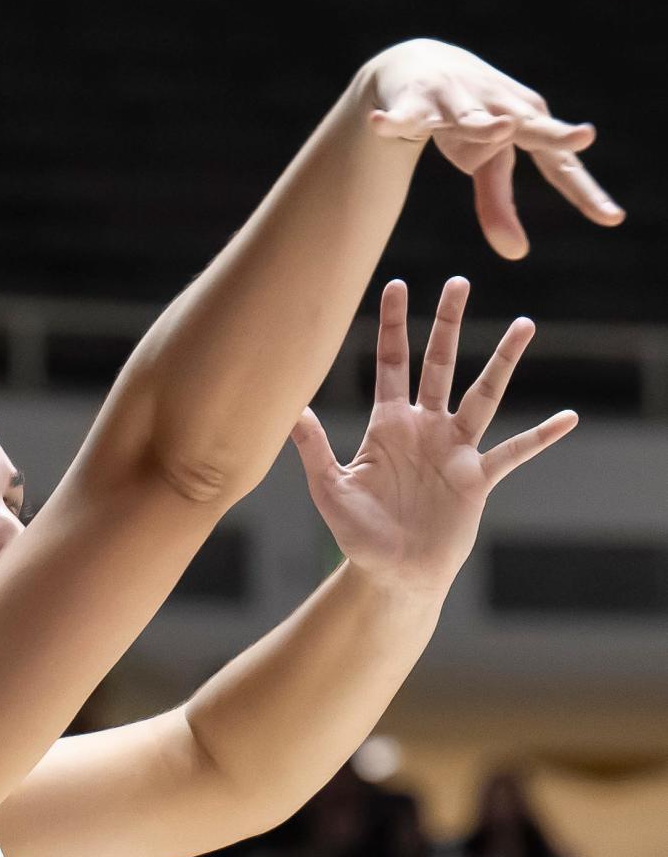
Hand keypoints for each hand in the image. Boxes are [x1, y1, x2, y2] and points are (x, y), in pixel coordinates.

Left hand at [290, 277, 576, 598]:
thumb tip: (288, 410)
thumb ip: (312, 448)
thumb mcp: (329, 489)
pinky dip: (540, 436)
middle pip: (439, 364)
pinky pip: (514, 452)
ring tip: (524, 324)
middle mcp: (425, 428)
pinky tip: (567, 418)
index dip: (394, 326)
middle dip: (447, 324)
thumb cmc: (359, 534)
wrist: (392, 575)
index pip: (392, 363)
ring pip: (483, 394)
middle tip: (458, 282)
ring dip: (503, 361)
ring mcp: (454, 451)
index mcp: (388, 425)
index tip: (397, 285)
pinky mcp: (476, 479)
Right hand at [369, 39, 623, 258]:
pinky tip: (380, 124)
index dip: (584, 192)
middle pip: (529, 127)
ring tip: (500, 130)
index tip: (611, 219)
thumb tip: (519, 253)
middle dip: (553, 133)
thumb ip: (500, 206)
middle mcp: (498, 109)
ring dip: (483, 126)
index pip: (559, 165)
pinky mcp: (417, 101)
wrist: (418, 63)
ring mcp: (458, 102)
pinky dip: (394, 121)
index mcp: (524, 125)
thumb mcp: (484, 163)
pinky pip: (405, 117)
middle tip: (582, 137)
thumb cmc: (465, 118)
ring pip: (472, 118)